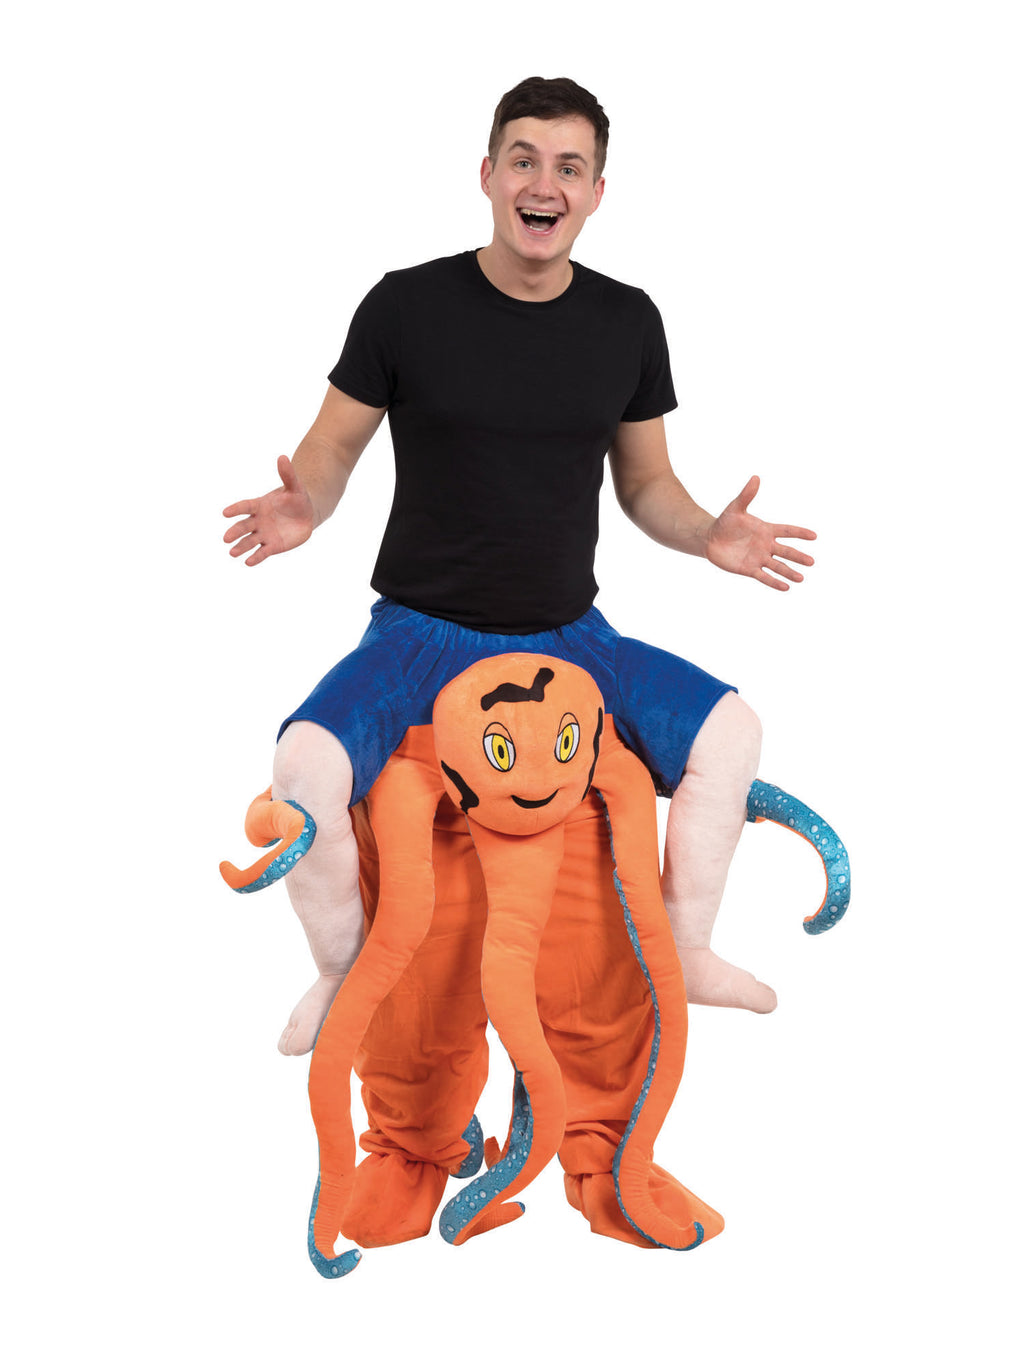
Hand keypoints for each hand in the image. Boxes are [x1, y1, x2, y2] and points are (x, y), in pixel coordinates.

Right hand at [222, 455, 314, 565]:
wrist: (305, 515)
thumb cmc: (297, 498)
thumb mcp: (295, 486)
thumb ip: (287, 474)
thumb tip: (283, 457)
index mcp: (260, 505)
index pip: (245, 506)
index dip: (236, 509)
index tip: (225, 513)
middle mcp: (258, 521)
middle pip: (244, 526)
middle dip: (235, 532)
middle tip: (226, 538)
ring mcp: (264, 534)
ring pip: (250, 542)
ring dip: (241, 547)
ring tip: (232, 553)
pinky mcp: (272, 546)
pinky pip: (262, 553)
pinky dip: (255, 558)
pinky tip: (248, 563)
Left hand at [706, 475, 815, 589]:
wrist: (710, 539)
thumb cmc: (725, 522)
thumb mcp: (735, 508)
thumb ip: (747, 495)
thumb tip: (755, 477)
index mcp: (766, 530)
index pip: (787, 531)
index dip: (799, 533)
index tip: (814, 536)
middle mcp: (766, 545)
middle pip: (786, 552)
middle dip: (798, 557)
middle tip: (811, 562)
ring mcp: (759, 558)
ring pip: (778, 566)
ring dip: (789, 572)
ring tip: (801, 578)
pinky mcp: (749, 569)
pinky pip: (764, 576)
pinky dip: (774, 582)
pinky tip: (785, 587)